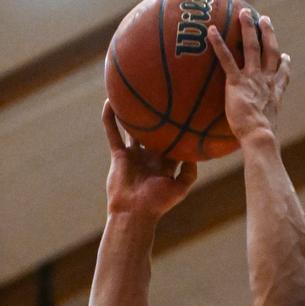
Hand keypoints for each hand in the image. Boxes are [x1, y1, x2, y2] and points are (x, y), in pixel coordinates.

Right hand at [103, 104, 197, 219]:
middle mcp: (150, 156)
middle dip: (157, 115)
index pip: (174, 140)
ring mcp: (133, 155)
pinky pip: (113, 134)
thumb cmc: (158, 204)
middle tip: (162, 94)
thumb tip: (196, 153)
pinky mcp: (119, 156)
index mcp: (165, 163)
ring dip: (130, 113)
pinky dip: (110, 119)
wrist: (133, 213)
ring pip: (131, 129)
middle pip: (154, 131)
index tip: (186, 108)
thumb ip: (189, 172)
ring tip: (132, 92)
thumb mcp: (180, 189)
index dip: (179, 126)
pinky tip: (109, 102)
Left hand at [208, 9, 290, 144]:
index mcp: (274, 93)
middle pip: (270, 51)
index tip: (285, 56)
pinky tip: (211, 31)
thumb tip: (259, 147)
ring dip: (248, 28)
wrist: (259, 136)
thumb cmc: (260, 140)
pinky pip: (227, 58)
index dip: (284, 65)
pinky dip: (219, 44)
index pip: (282, 76)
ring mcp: (252, 79)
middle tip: (264, 19)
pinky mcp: (237, 81)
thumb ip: (261, 131)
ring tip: (243, 13)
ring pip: (252, 47)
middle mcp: (266, 81)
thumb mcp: (264, 132)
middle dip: (268, 34)